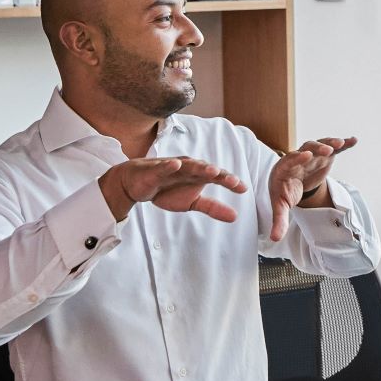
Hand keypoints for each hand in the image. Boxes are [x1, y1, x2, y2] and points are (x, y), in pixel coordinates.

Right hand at [99, 158, 247, 222]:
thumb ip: (213, 207)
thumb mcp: (192, 202)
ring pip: (188, 166)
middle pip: (206, 170)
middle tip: (232, 181)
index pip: (218, 177)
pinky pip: (163, 167)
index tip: (243, 188)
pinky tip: (176, 164)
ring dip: (200, 167)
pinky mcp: (155, 170)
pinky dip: (169, 165)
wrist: (137, 184)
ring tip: (212, 171)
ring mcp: (172, 167)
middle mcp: (189, 168)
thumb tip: (235, 217)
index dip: (230, 182)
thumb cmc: (167, 190)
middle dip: (219, 174)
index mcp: (199, 175)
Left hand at [268, 137, 357, 242]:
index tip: (305, 156)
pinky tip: (353, 141)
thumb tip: (274, 239)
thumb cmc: (284, 191)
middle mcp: (298, 157)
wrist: (291, 181)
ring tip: (340, 144)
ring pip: (320, 145)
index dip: (297, 158)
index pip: (290, 160)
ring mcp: (312, 155)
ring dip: (329, 143)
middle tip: (326, 150)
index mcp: (285, 168)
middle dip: (316, 149)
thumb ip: (279, 220)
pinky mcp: (324, 156)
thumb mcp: (281, 205)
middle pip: (306, 149)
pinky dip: (343, 144)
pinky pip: (333, 148)